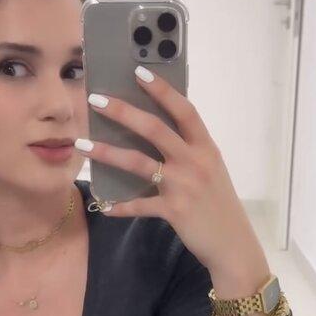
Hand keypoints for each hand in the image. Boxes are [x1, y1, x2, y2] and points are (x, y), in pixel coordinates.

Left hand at [77, 66, 259, 270]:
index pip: (184, 109)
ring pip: (138, 163)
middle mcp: (195, 162)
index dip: (162, 89)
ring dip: (107, 153)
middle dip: (122, 111)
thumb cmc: (218, 204)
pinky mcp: (174, 211)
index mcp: (206, 148)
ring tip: (82, 145)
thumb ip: (189, 150)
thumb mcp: (210, 170)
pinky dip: (120, 206)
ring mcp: (184, 186)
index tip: (138, 71)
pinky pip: (139, 205)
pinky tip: (105, 206)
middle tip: (95, 100)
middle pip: (155, 128)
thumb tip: (154, 130)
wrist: (232, 244)